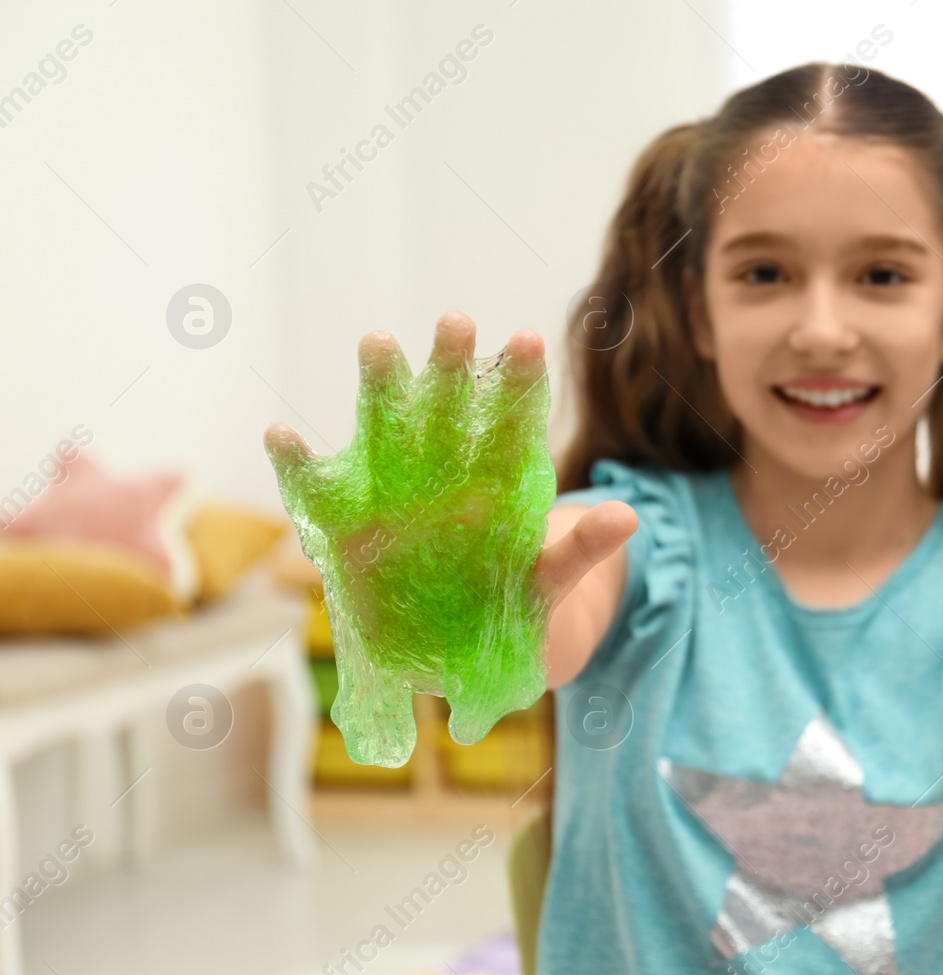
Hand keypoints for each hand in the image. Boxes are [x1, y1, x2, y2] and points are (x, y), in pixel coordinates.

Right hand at [265, 311, 555, 766]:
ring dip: (381, 385)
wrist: (458, 654)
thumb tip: (629, 515)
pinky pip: (314, 492)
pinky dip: (295, 464)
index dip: (519, 382)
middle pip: (447, 408)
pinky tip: (281, 436)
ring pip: (383, 429)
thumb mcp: (551, 584)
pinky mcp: (344, 527)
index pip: (509, 420)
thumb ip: (582, 550)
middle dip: (451, 364)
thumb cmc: (510, 604)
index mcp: (492, 481)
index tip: (528, 340)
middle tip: (458, 320)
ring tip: (378, 342)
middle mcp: (441, 473)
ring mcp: (391, 494)